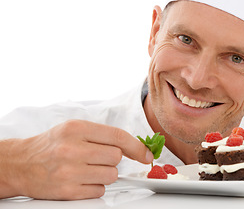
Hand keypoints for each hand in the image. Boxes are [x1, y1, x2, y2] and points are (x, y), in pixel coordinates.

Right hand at [0, 120, 153, 199]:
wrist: (20, 164)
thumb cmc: (50, 145)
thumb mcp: (73, 129)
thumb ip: (102, 135)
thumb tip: (135, 147)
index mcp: (76, 128)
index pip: (117, 136)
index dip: (137, 147)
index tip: (146, 154)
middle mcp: (72, 148)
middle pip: (116, 157)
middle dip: (112, 160)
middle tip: (97, 159)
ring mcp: (69, 171)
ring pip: (111, 175)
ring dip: (105, 174)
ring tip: (87, 169)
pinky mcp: (67, 191)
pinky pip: (99, 191)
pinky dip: (95, 187)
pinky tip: (80, 180)